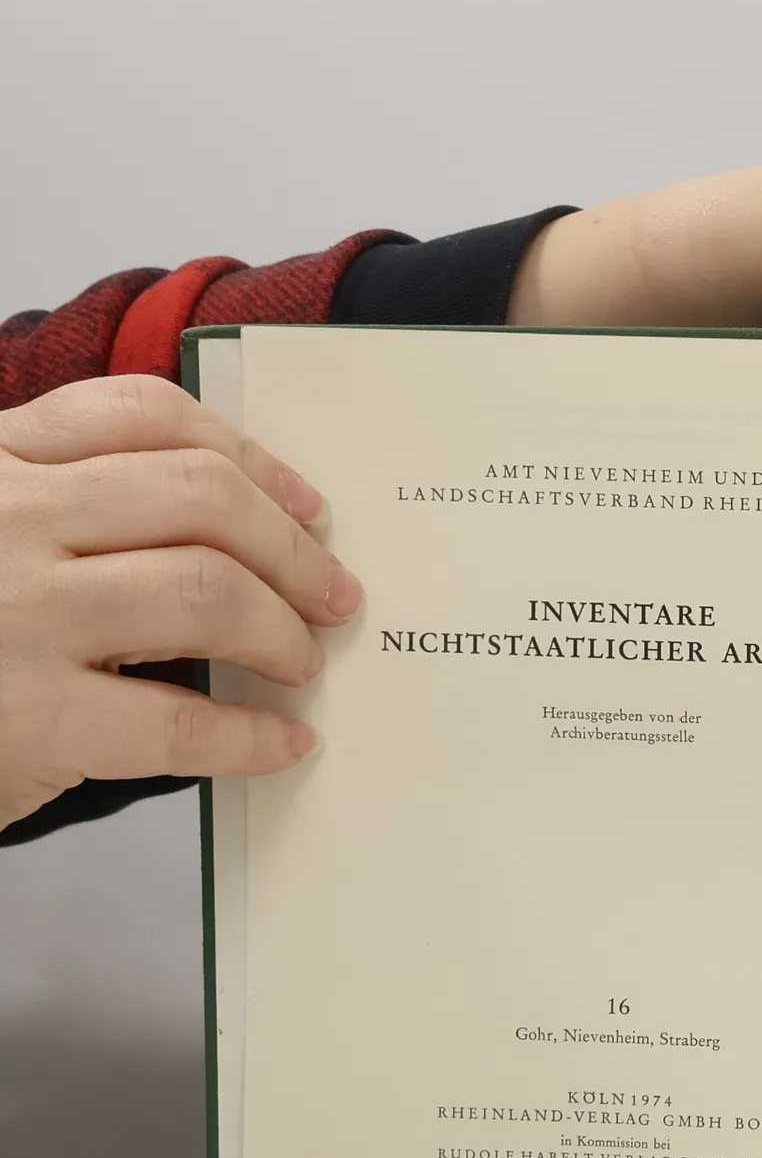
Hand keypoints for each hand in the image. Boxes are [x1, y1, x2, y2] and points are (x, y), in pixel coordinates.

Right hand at [0, 375, 362, 832]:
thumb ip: (73, 510)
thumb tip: (247, 528)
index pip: (143, 414)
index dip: (250, 457)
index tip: (306, 504)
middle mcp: (2, 518)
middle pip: (198, 496)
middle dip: (292, 549)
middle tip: (333, 596)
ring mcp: (14, 615)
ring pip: (205, 591)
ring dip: (281, 630)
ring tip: (301, 661)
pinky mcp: (29, 718)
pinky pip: (180, 721)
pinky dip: (252, 736)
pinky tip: (283, 742)